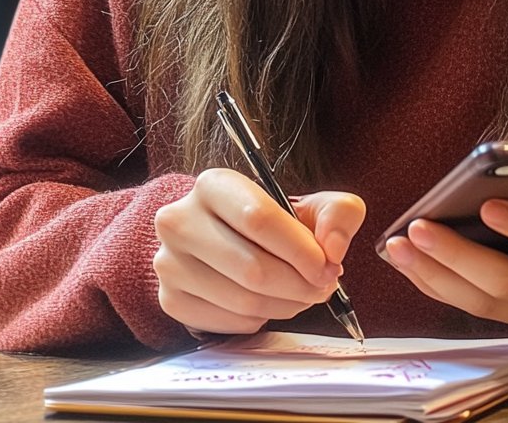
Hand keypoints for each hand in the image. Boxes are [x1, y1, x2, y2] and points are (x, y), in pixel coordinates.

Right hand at [154, 168, 365, 334]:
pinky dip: (260, 319)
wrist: (225, 237)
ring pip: (242, 300)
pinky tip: (270, 303)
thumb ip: (338, 214)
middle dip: (299, 284)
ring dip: (285, 305)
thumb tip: (333, 249)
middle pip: (252, 267)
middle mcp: (180, 220)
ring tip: (302, 295)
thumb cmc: (272, 221)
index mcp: (214, 185)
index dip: (301, 250)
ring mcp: (169, 263)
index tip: (328, 267)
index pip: (260, 220)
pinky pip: (228, 322)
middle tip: (323, 287)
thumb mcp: (312, 204)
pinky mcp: (169, 299)